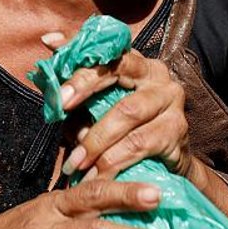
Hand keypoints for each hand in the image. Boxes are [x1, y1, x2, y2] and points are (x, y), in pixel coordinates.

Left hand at [42, 32, 190, 179]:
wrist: (165, 164)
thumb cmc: (125, 130)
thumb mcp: (99, 107)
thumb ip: (77, 91)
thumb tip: (50, 70)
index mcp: (136, 62)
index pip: (106, 51)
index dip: (80, 61)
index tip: (55, 68)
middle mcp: (157, 75)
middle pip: (118, 72)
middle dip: (85, 88)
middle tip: (60, 107)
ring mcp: (171, 102)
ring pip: (127, 112)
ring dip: (95, 140)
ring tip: (75, 162)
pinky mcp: (177, 131)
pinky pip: (140, 145)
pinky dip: (114, 162)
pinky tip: (97, 177)